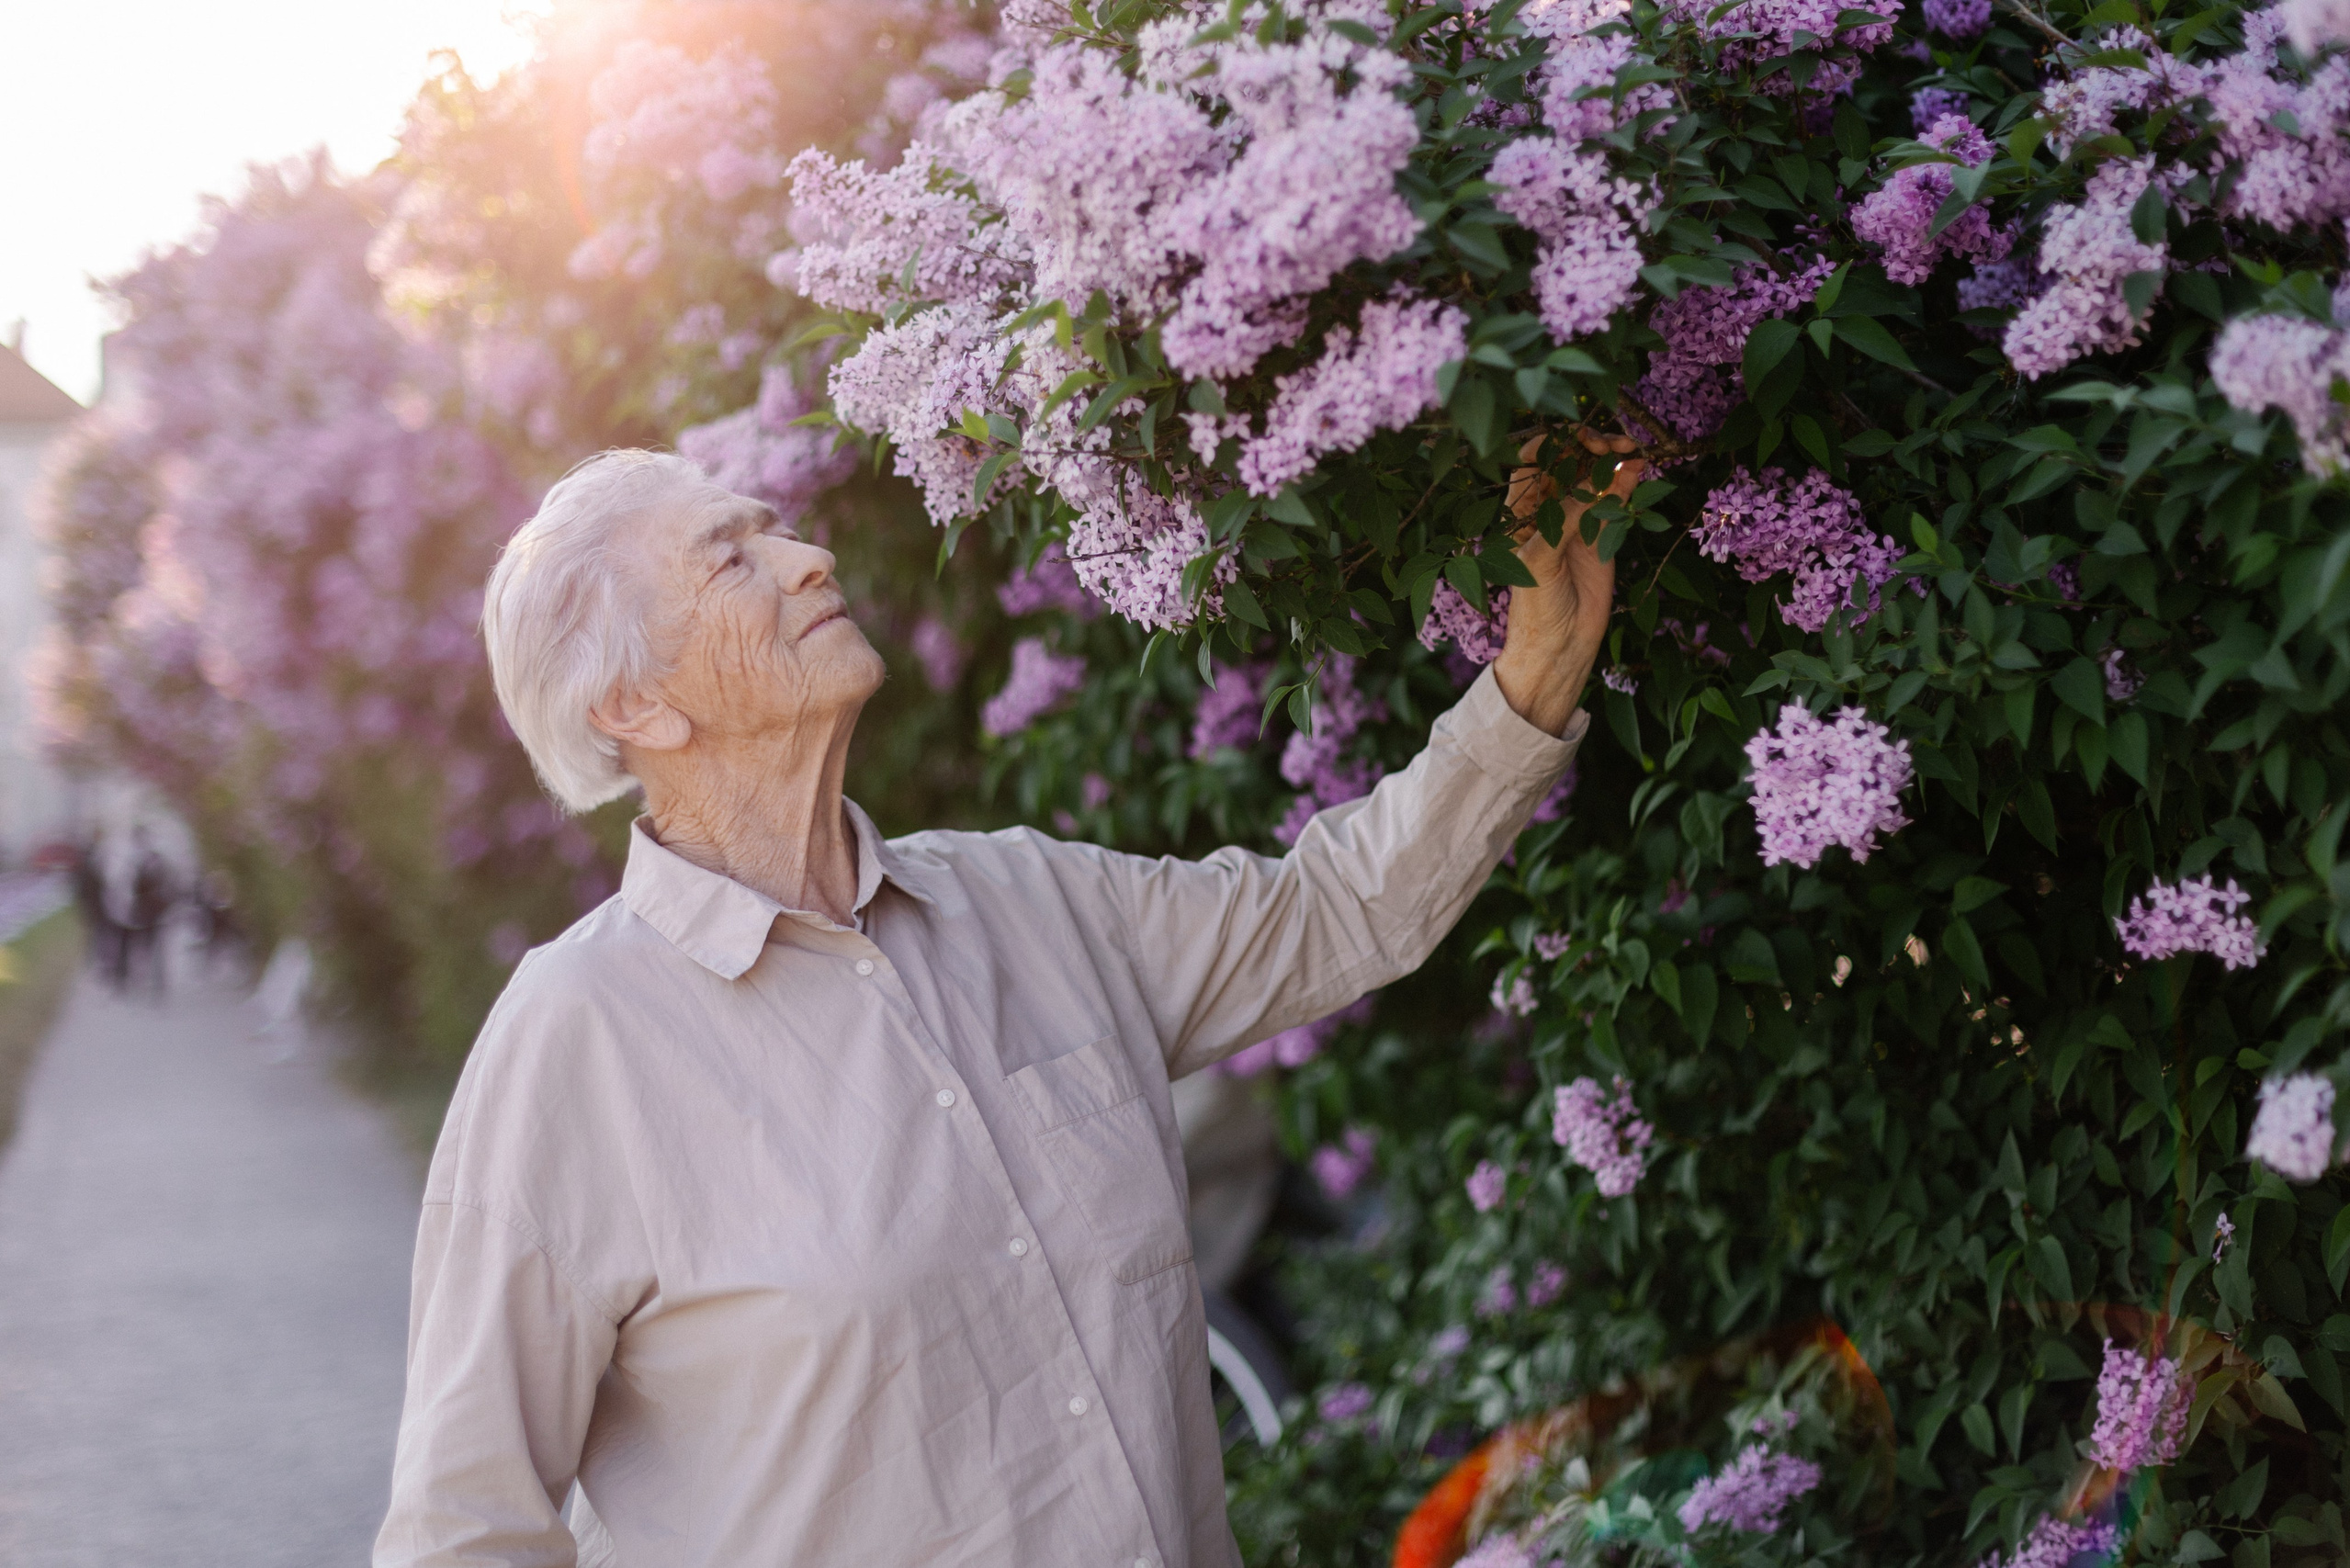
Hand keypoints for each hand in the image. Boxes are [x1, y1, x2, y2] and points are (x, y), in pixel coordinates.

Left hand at [1491, 429, 1643, 736]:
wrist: (1560, 646)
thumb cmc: (1535, 606)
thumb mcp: (1540, 560)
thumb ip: (1565, 520)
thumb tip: (1596, 483)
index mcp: (1519, 512)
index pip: (1531, 462)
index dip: (1551, 443)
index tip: (1574, 437)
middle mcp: (1548, 510)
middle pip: (1569, 462)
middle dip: (1589, 445)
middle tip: (1612, 443)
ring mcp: (1578, 520)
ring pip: (1596, 476)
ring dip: (1613, 458)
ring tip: (1633, 450)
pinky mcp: (1603, 534)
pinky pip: (1616, 498)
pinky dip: (1628, 480)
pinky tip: (1639, 467)